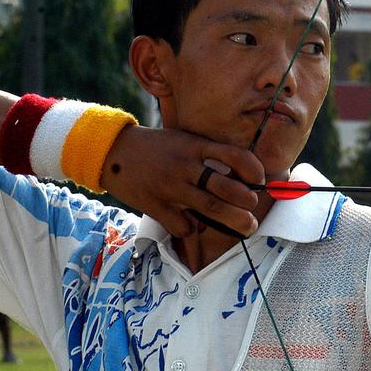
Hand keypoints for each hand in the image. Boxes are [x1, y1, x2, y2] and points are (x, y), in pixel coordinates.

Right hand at [99, 125, 263, 237]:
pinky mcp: (155, 205)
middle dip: (247, 202)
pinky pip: (182, 225)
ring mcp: (170, 187)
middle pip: (227, 188)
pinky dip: (192, 229)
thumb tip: (242, 174)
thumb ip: (209, 153)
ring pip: (211, 208)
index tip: (259, 180)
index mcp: (195, 146)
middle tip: (253, 210)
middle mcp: (185, 166)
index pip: (235, 155)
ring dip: (235, 220)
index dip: (253, 169)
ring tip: (247, 226)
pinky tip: (192, 225)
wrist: (112, 152)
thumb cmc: (156, 148)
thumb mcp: (184, 140)